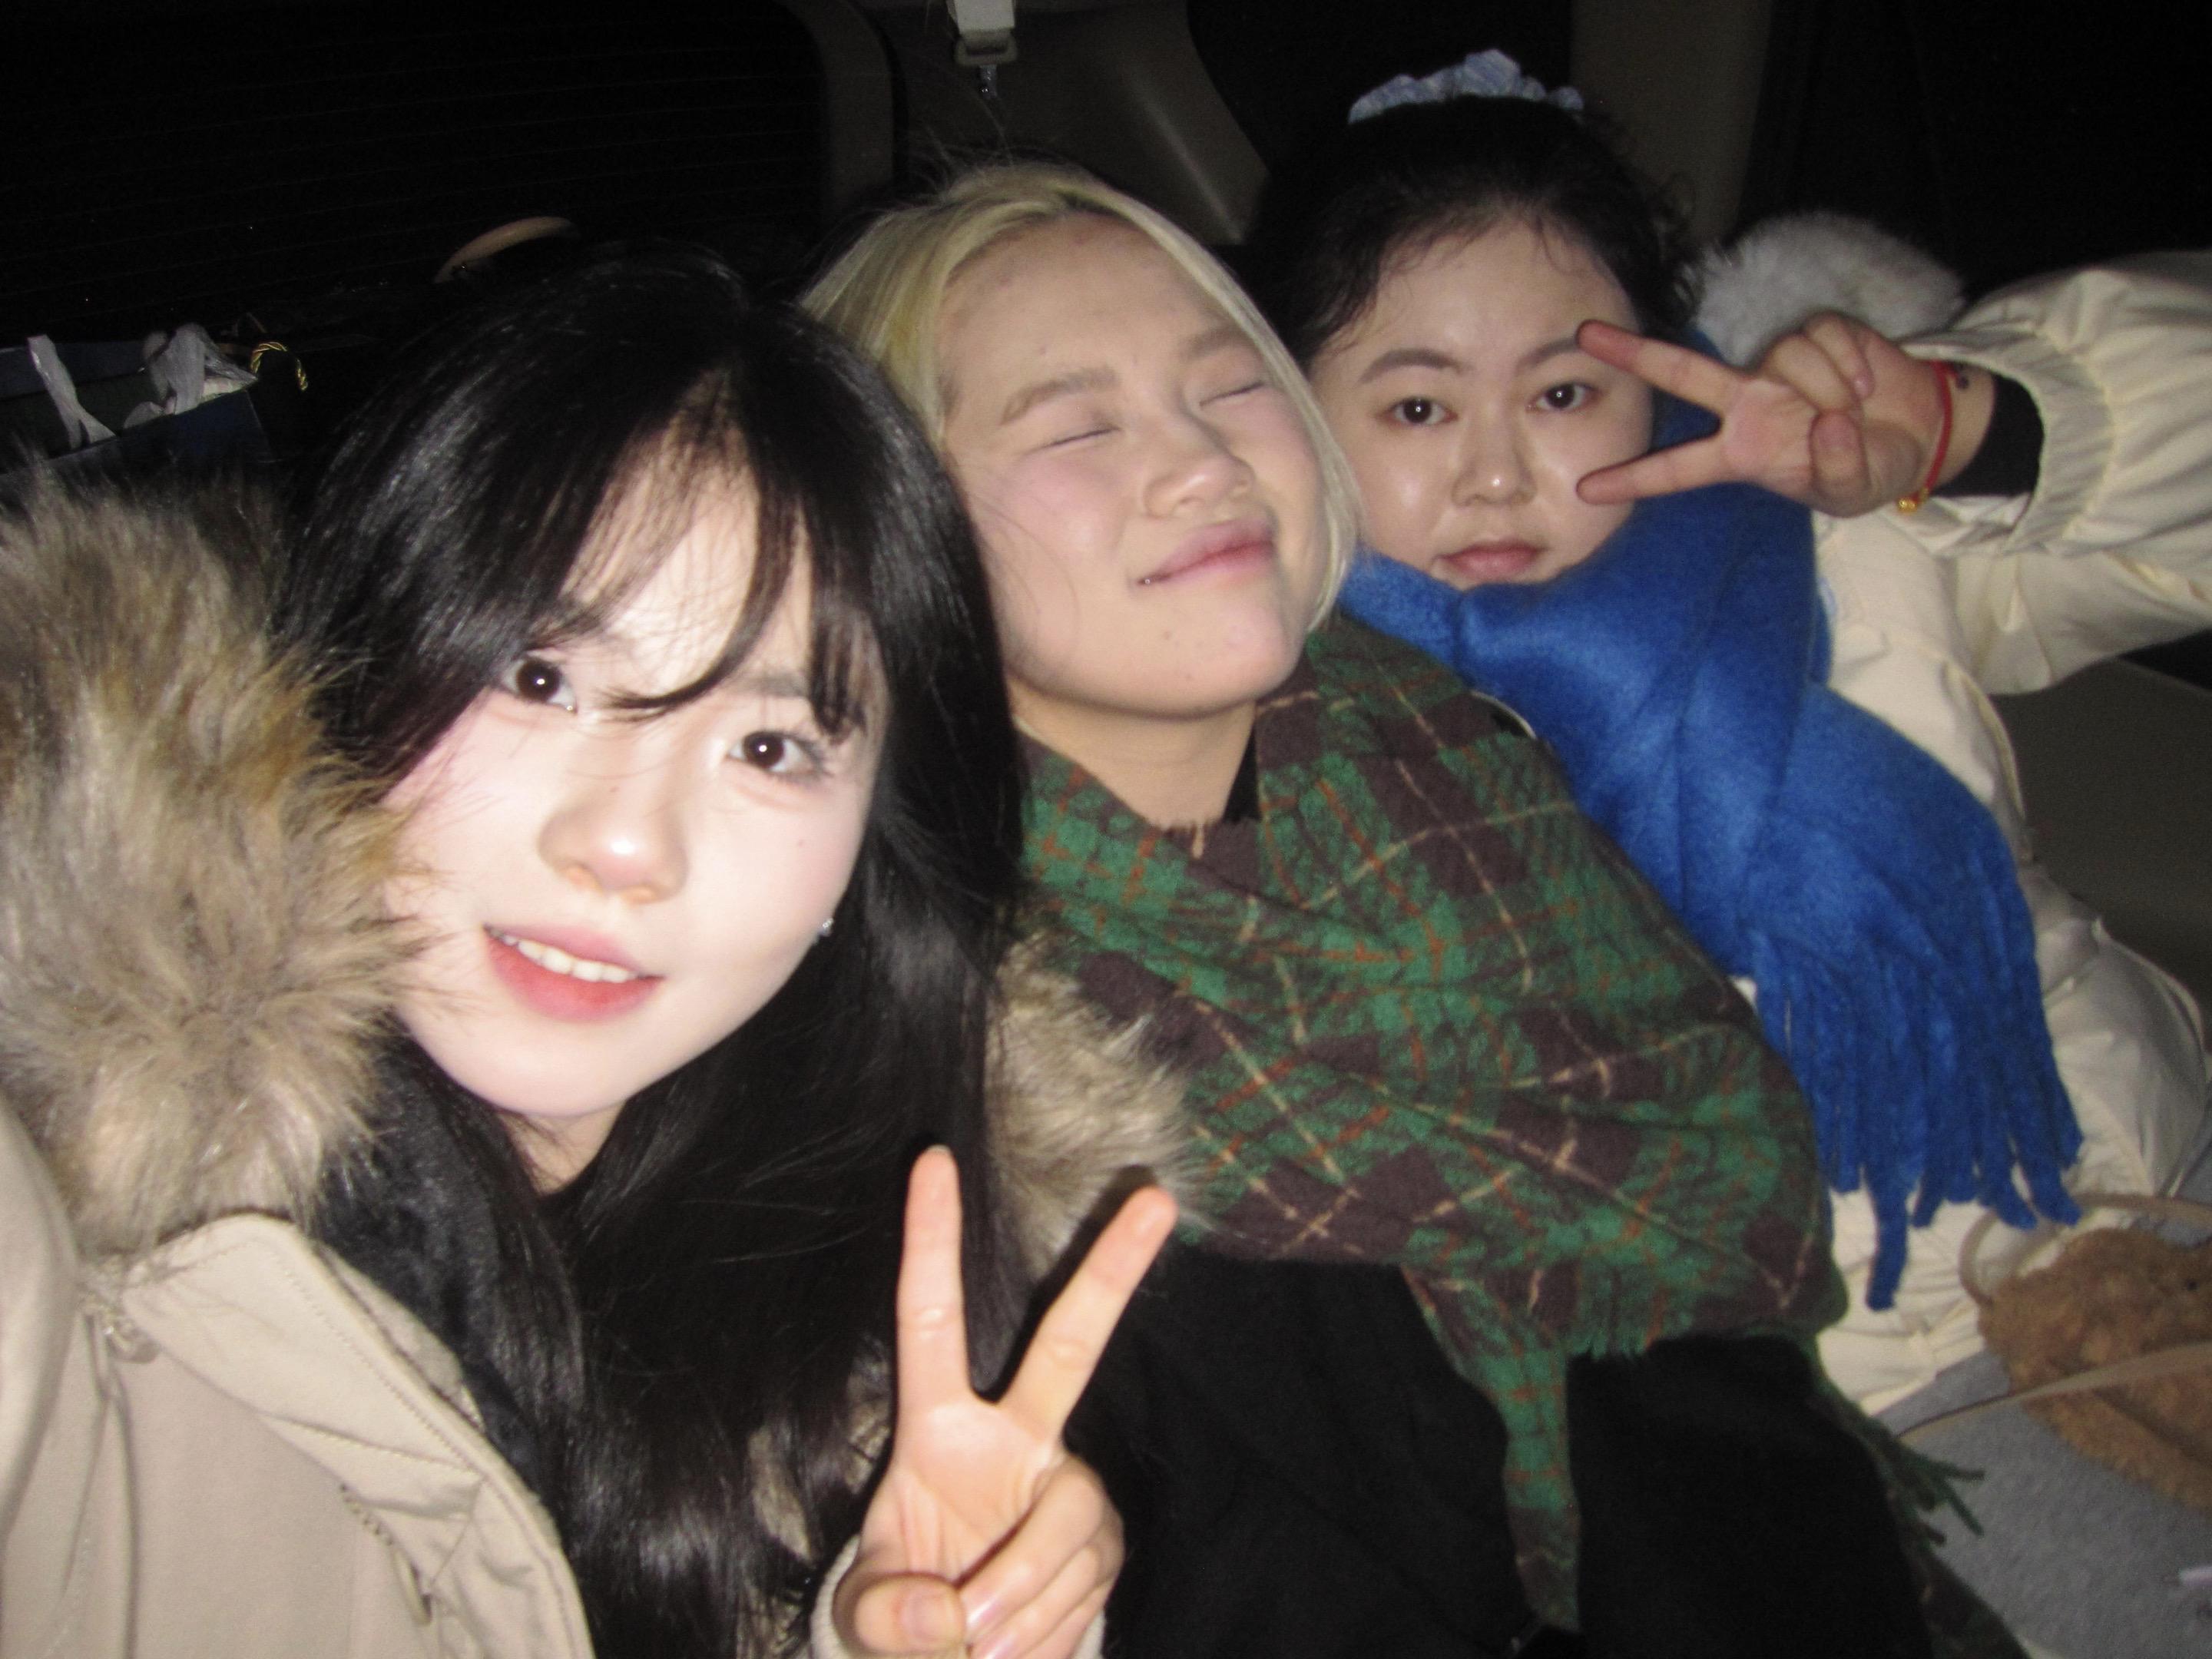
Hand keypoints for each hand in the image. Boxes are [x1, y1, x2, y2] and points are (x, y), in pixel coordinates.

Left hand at [832, 1149, 1176, 1658]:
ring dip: (1016, 1601)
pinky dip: (1038, 1630)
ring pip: (1066, 1522)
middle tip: (1156, 1197)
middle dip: (1112, 1270)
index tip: (931, 1158)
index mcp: (940, 1429)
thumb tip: (948, 1613)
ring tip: (973, 1650)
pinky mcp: (1106, 1541)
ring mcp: (1068, 1484)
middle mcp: (1015, 1438)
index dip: (929, 1243)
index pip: (930, 1322)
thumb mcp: (867, 1620)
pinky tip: (1013, 1648)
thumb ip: (887, 1613)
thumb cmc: (904, 1618)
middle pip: (1070, 1344)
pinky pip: (1080, 1583)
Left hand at [1575, 315, 1983, 517]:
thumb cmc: (1867, 469)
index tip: (1588, 488)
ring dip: (1826, 386)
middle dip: (1635, 354)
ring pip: (1783, 358)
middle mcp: (1747, 405)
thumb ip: (1836, 469)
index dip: (1636, 478)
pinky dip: (1850, 362)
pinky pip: (1823, 337)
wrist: (1918, 435)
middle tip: (1584, 336)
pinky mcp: (1819, 336)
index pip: (1679, 469)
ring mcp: (1779, 368)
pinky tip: (1868, 384)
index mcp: (1741, 453)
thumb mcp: (1850, 492)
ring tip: (1853, 410)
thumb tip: (1830, 423)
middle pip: (1681, 374)